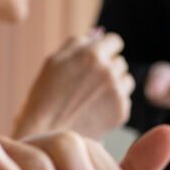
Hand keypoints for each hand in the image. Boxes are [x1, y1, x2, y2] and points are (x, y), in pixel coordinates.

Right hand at [13, 29, 134, 140]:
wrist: (44, 135)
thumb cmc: (43, 97)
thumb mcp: (54, 62)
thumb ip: (77, 43)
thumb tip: (97, 33)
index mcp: (91, 54)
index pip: (114, 41)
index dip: (105, 49)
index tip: (97, 60)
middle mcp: (108, 70)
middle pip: (119, 61)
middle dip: (107, 69)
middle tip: (87, 85)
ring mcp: (117, 92)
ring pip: (126, 80)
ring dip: (114, 85)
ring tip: (90, 99)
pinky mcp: (121, 112)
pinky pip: (125, 100)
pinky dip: (113, 104)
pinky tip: (94, 111)